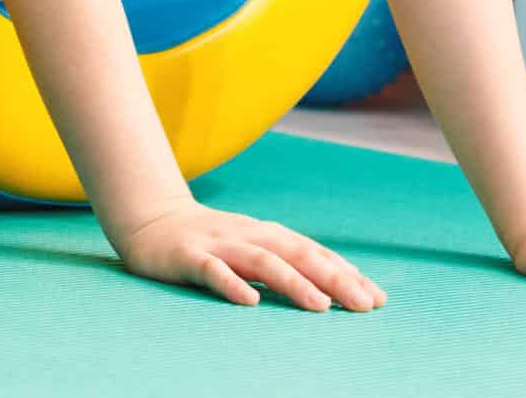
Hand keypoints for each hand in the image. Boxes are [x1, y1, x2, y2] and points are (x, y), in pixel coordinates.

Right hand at [113, 200, 384, 311]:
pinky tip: (248, 301)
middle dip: (333, 278)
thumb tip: (335, 291)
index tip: (377, 299)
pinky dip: (231, 284)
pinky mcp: (186, 256)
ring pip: (260, 261)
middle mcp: (247, 235)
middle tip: (364, 305)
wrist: (148, 220)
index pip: (313, 252)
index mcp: (266, 234)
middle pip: (295, 253)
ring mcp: (217, 244)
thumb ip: (285, 264)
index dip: (346, 273)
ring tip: (321, 306)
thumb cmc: (209, 242)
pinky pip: (210, 270)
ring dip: (293, 282)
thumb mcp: (251, 248)